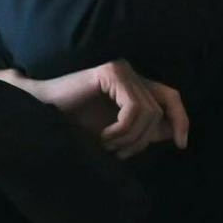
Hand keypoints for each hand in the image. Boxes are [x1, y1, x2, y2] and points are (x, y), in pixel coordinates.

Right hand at [8, 58, 189, 158]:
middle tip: (119, 153)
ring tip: (106, 145)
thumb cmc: (73, 124)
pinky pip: (133, 108)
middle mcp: (131, 72)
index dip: (181, 120)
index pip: (171, 98)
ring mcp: (121, 69)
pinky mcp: (111, 72)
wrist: (40, 114)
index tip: (181, 145)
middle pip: (161, 110)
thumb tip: (175, 133)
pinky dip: (121, 130)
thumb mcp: (116, 132)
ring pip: (148, 113)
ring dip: (128, 138)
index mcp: (134, 84)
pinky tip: (103, 137)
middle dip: (143, 139)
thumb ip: (143, 130)